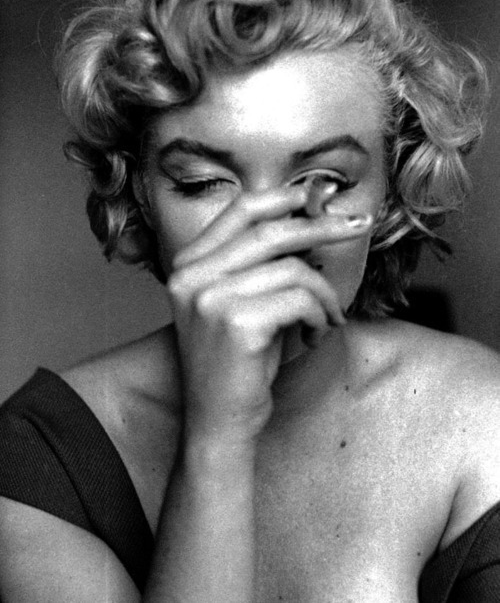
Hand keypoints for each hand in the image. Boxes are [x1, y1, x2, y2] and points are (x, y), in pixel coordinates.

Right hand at [168, 185, 371, 441]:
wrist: (217, 424)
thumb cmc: (237, 365)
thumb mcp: (241, 304)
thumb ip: (262, 263)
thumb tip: (310, 220)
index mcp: (188, 265)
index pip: (241, 210)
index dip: (284, 197)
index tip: (320, 195)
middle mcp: (191, 276)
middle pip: (272, 232)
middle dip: (324, 226)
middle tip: (360, 224)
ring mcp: (210, 299)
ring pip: (294, 271)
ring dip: (325, 295)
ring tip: (327, 319)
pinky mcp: (236, 323)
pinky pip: (301, 300)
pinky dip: (320, 317)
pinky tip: (313, 338)